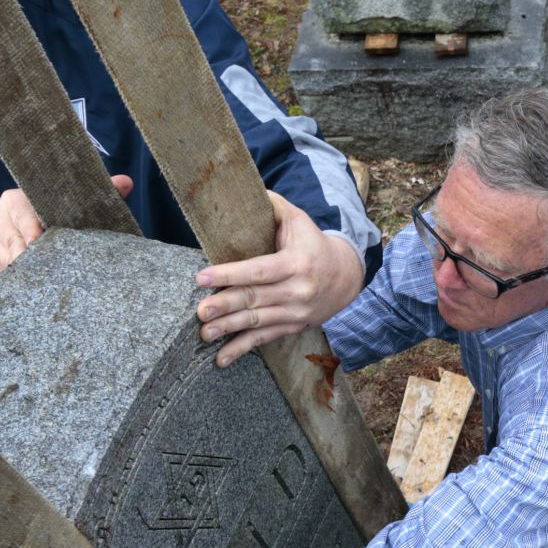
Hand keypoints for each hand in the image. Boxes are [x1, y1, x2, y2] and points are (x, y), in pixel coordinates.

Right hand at [0, 175, 133, 280]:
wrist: (21, 231)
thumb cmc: (53, 216)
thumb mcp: (73, 205)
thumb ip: (100, 193)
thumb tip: (126, 182)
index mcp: (16, 199)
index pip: (22, 215)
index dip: (33, 232)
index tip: (40, 244)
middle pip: (13, 241)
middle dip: (31, 256)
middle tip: (48, 269)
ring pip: (5, 259)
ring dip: (24, 270)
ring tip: (42, 278)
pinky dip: (16, 279)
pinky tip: (31, 284)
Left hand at [196, 191, 363, 365]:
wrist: (347, 277)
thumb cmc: (314, 244)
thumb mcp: (300, 220)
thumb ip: (274, 206)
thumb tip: (247, 189)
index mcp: (297, 263)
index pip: (258, 270)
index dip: (230, 274)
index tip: (203, 277)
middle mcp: (297, 291)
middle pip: (255, 299)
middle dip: (225, 305)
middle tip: (200, 311)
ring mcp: (296, 313)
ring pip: (257, 322)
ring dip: (228, 329)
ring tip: (203, 333)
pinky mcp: (293, 327)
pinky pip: (264, 340)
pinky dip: (242, 350)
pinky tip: (221, 358)